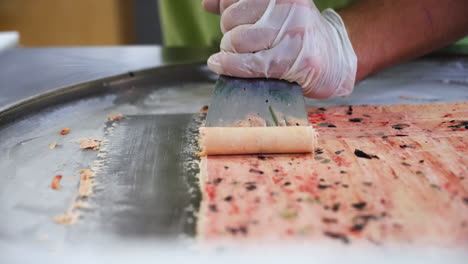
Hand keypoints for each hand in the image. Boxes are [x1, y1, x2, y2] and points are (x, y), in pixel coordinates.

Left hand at [203, 0, 356, 98]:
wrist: (333, 58)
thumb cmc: (297, 33)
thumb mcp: (272, 10)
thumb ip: (239, 4)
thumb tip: (207, 3)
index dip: (224, 8)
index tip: (230, 19)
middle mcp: (288, 6)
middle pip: (231, 19)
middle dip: (228, 33)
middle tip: (240, 41)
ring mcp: (292, 32)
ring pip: (237, 41)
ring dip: (229, 51)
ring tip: (239, 54)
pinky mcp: (292, 60)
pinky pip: (248, 64)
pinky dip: (229, 66)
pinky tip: (219, 64)